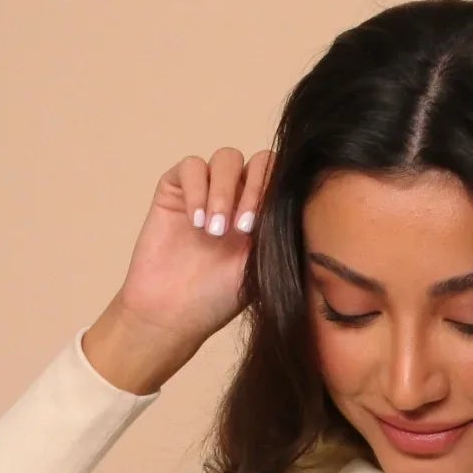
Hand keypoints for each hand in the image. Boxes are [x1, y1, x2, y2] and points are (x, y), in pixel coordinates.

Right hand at [108, 147, 277, 377]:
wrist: (171, 314)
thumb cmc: (217, 299)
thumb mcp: (259, 269)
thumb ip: (277, 235)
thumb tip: (301, 204)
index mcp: (264, 214)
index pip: (280, 178)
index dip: (274, 190)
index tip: (259, 227)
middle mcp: (239, 197)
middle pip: (258, 160)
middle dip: (252, 190)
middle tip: (240, 229)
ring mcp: (208, 190)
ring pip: (226, 158)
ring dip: (223, 191)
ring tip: (214, 231)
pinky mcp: (176, 189)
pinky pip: (191, 166)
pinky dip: (196, 189)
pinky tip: (196, 222)